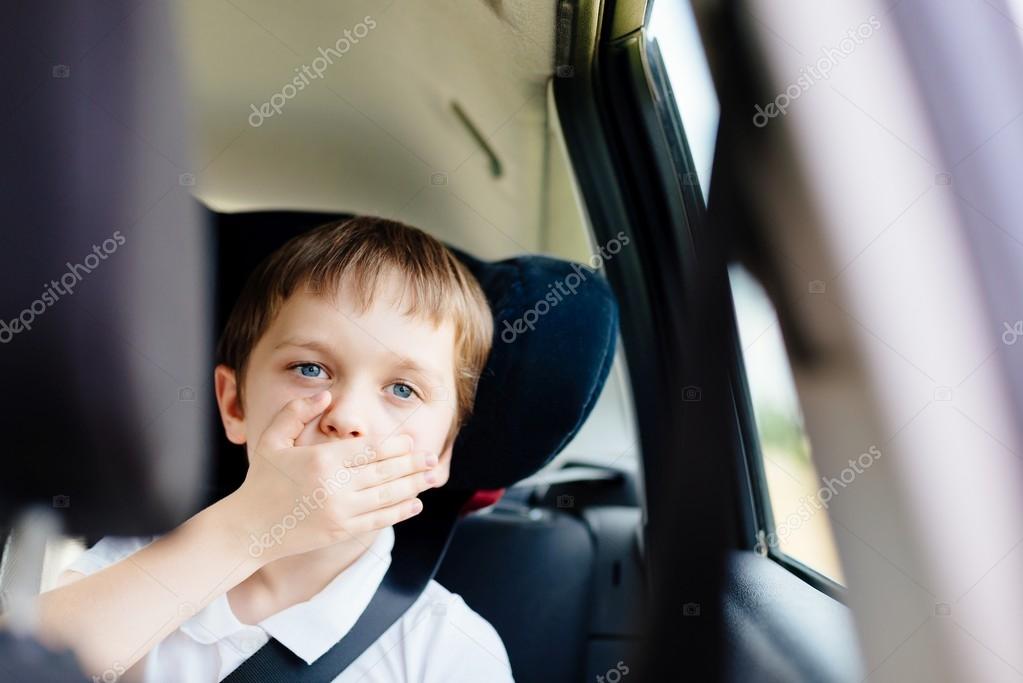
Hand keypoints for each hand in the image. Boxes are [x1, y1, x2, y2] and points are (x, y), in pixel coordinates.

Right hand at [225, 391, 437, 562]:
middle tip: (431, 456)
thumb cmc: (261, 480)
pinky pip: (378, 519)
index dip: (393, 445)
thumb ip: (296, 413)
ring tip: (431, 476)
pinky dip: (400, 511)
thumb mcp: (272, 440)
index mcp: (321, 461)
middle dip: (411, 463)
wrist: (249, 528)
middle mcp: (334, 487)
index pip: (368, 450)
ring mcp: (340, 512)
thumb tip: (325, 396)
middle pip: (383, 472)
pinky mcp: (341, 532)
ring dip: (412, 485)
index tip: (410, 440)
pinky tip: (415, 503)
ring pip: (386, 496)